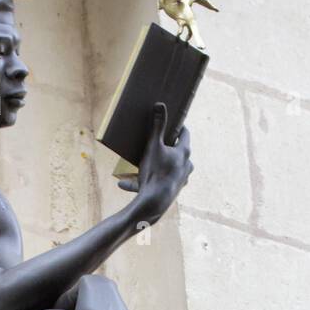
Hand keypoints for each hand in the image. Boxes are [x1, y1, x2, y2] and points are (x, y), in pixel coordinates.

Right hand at [119, 103, 193, 224]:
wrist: (154, 204)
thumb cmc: (155, 172)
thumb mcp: (153, 146)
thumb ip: (157, 126)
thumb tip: (160, 105)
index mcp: (184, 153)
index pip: (185, 134)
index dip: (177, 127)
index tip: (170, 122)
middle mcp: (186, 166)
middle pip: (177, 152)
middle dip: (164, 147)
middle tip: (153, 141)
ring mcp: (180, 180)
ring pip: (166, 168)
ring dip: (152, 165)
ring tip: (136, 165)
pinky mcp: (171, 191)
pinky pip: (155, 183)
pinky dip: (142, 181)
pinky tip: (123, 183)